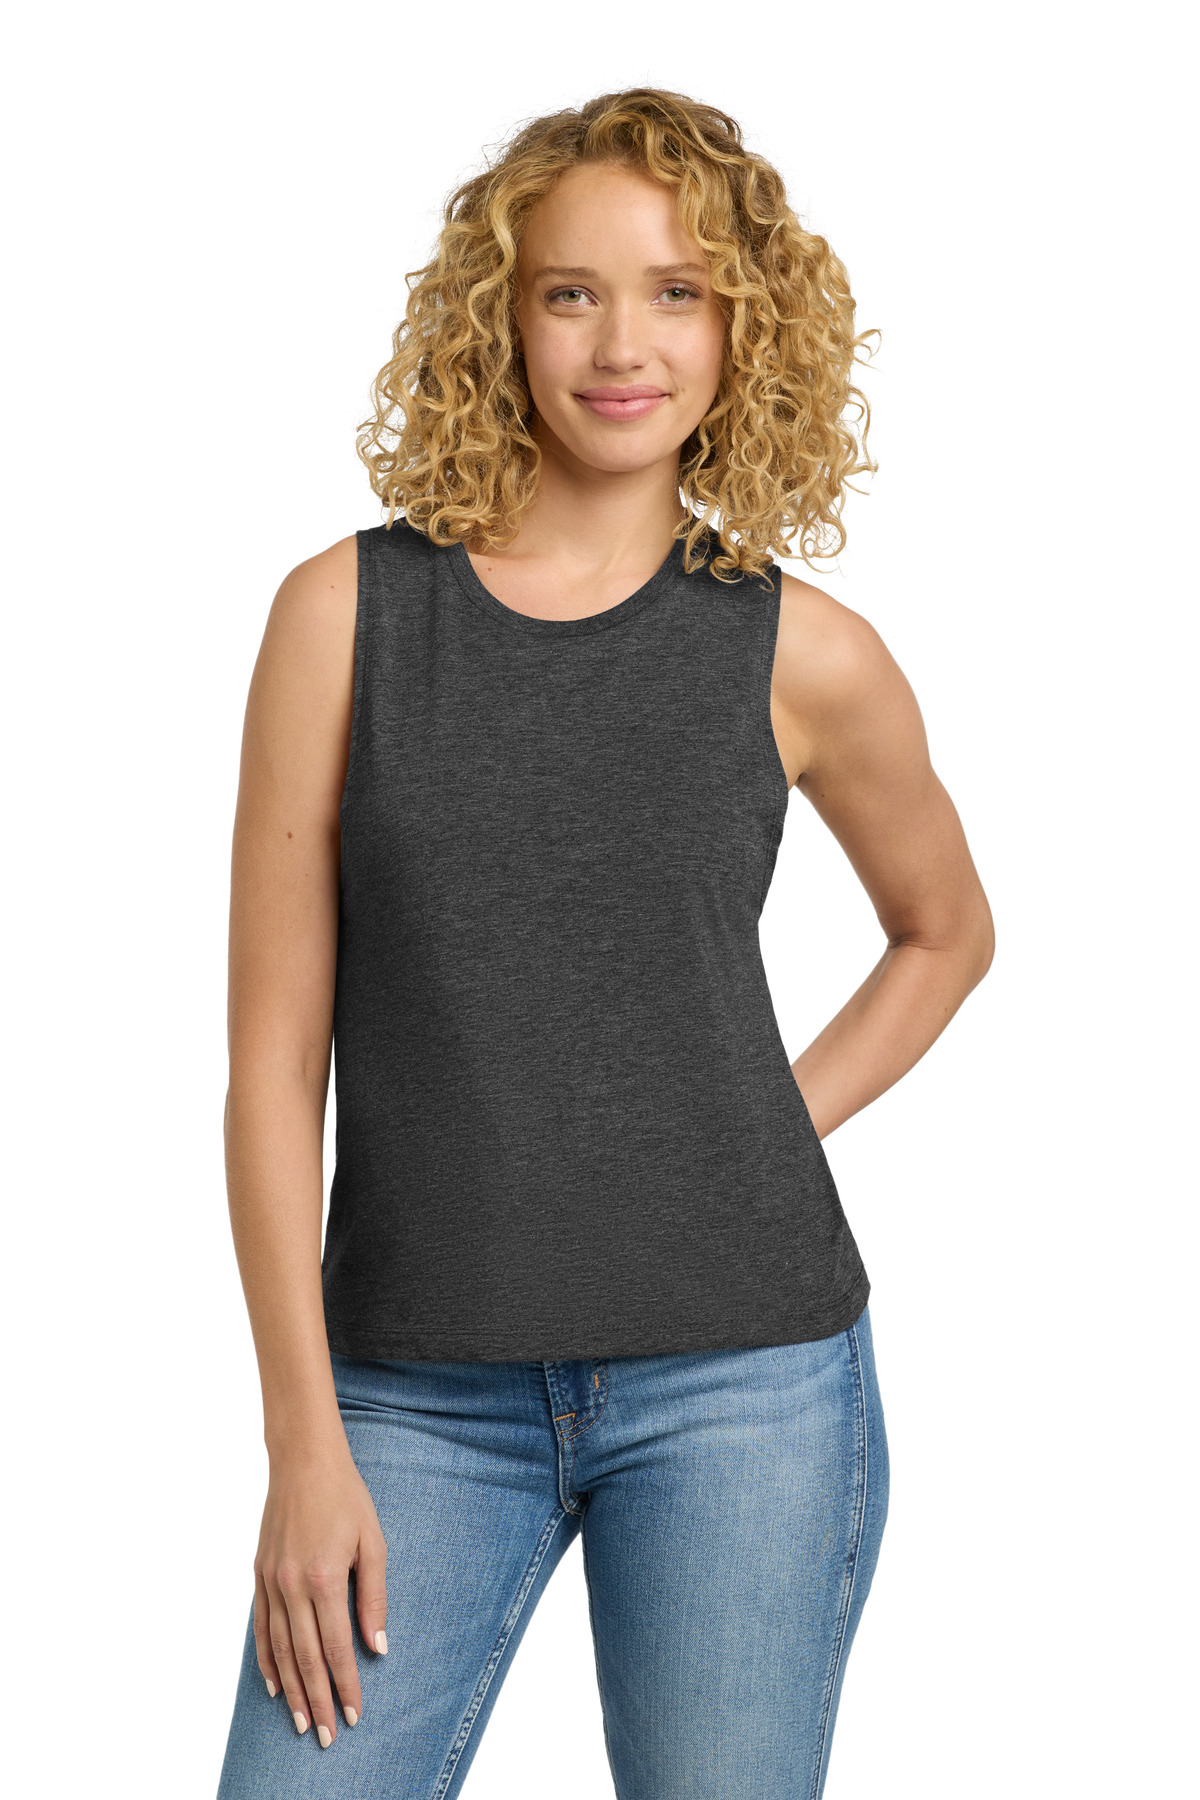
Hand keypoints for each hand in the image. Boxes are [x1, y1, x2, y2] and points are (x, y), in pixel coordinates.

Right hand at [253, 1444, 387, 1746]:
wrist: (303, 1462)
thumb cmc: (345, 1498)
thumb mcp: (373, 1543)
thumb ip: (374, 1597)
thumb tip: (377, 1646)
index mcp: (325, 1579)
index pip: (336, 1647)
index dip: (346, 1685)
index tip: (354, 1714)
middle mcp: (293, 1586)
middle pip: (305, 1658)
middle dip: (319, 1700)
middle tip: (328, 1736)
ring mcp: (271, 1582)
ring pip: (280, 1650)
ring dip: (292, 1690)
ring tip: (302, 1723)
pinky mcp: (259, 1575)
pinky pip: (261, 1628)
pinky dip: (267, 1660)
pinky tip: (275, 1685)